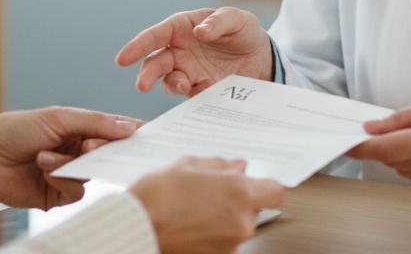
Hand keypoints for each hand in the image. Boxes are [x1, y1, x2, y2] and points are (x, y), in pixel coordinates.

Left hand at [0, 107, 143, 207]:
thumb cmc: (16, 130)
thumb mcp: (58, 118)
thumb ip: (97, 122)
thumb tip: (132, 127)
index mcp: (79, 128)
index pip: (113, 130)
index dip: (131, 132)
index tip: (149, 134)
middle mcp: (77, 151)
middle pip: (107, 154)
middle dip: (99, 150)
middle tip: (86, 147)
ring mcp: (68, 173)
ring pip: (92, 174)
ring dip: (70, 165)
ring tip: (45, 157)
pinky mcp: (57, 195)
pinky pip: (76, 192)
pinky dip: (63, 181)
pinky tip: (44, 171)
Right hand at [116, 7, 272, 96]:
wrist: (261, 57)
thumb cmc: (243, 31)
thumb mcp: (237, 19)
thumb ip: (219, 22)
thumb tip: (199, 32)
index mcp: (181, 28)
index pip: (155, 36)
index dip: (137, 46)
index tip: (122, 59)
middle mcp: (179, 51)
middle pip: (155, 63)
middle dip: (146, 74)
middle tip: (142, 86)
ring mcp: (189, 72)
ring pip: (169, 82)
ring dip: (173, 85)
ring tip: (186, 86)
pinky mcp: (201, 89)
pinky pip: (191, 96)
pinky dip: (194, 97)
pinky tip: (204, 93)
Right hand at [129, 157, 284, 253]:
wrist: (135, 228)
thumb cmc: (156, 197)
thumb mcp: (188, 166)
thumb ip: (218, 165)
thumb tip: (236, 166)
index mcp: (239, 192)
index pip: (275, 191)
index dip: (263, 186)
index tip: (252, 184)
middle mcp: (241, 221)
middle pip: (253, 210)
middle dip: (236, 202)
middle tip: (209, 194)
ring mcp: (230, 245)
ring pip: (237, 228)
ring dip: (222, 220)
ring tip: (193, 212)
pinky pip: (222, 243)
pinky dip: (211, 236)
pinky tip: (189, 226)